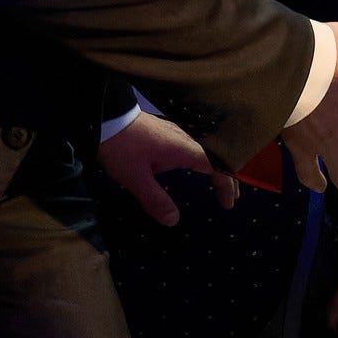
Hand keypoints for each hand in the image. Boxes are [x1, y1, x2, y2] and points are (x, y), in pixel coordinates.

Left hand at [96, 110, 237, 225]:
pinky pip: (194, 147)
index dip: (226, 185)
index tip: (228, 205)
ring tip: (217, 185)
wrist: (107, 116)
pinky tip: (195, 168)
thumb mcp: (135, 178)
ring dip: (215, 169)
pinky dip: (203, 161)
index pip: (216, 166)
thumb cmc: (122, 147)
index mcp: (183, 149)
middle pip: (216, 158)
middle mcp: (185, 139)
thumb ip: (155, 200)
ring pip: (205, 151)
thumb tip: (174, 221)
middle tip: (230, 198)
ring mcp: (176, 133)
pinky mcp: (167, 132)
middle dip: (226, 178)